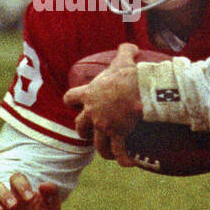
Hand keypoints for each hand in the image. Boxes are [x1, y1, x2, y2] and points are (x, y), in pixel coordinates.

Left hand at [63, 43, 142, 165]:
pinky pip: (118, 151)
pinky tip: (129, 163)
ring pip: (97, 143)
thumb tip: (130, 45)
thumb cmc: (128, 75)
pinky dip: (123, 159)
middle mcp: (93, 112)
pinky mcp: (117, 135)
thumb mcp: (123, 60)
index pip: (71, 97)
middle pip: (80, 125)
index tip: (74, 102)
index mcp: (89, 94)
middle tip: (89, 132)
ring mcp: (104, 125)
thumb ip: (124, 52)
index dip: (71, 100)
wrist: (138, 90)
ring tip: (108, 153)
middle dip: (83, 130)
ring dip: (102, 149)